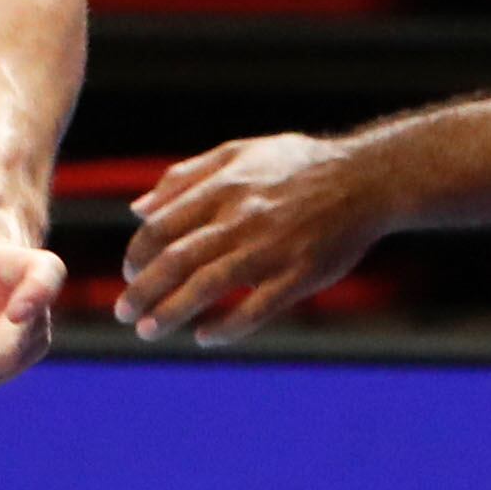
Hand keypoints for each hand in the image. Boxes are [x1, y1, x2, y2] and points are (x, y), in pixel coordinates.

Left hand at [121, 132, 386, 344]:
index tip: (129, 274)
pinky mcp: (300, 275)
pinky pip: (257, 308)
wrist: (366, 179)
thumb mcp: (238, 152)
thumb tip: (138, 208)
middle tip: (124, 313)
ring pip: (209, 286)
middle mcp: (241, 218)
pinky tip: (205, 337)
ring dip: (172, 312)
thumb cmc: (297, 165)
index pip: (161, 227)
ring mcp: (272, 248)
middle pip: (176, 260)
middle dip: (143, 291)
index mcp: (222, 188)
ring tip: (148, 331)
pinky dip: (228, 326)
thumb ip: (185, 178)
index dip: (137, 254)